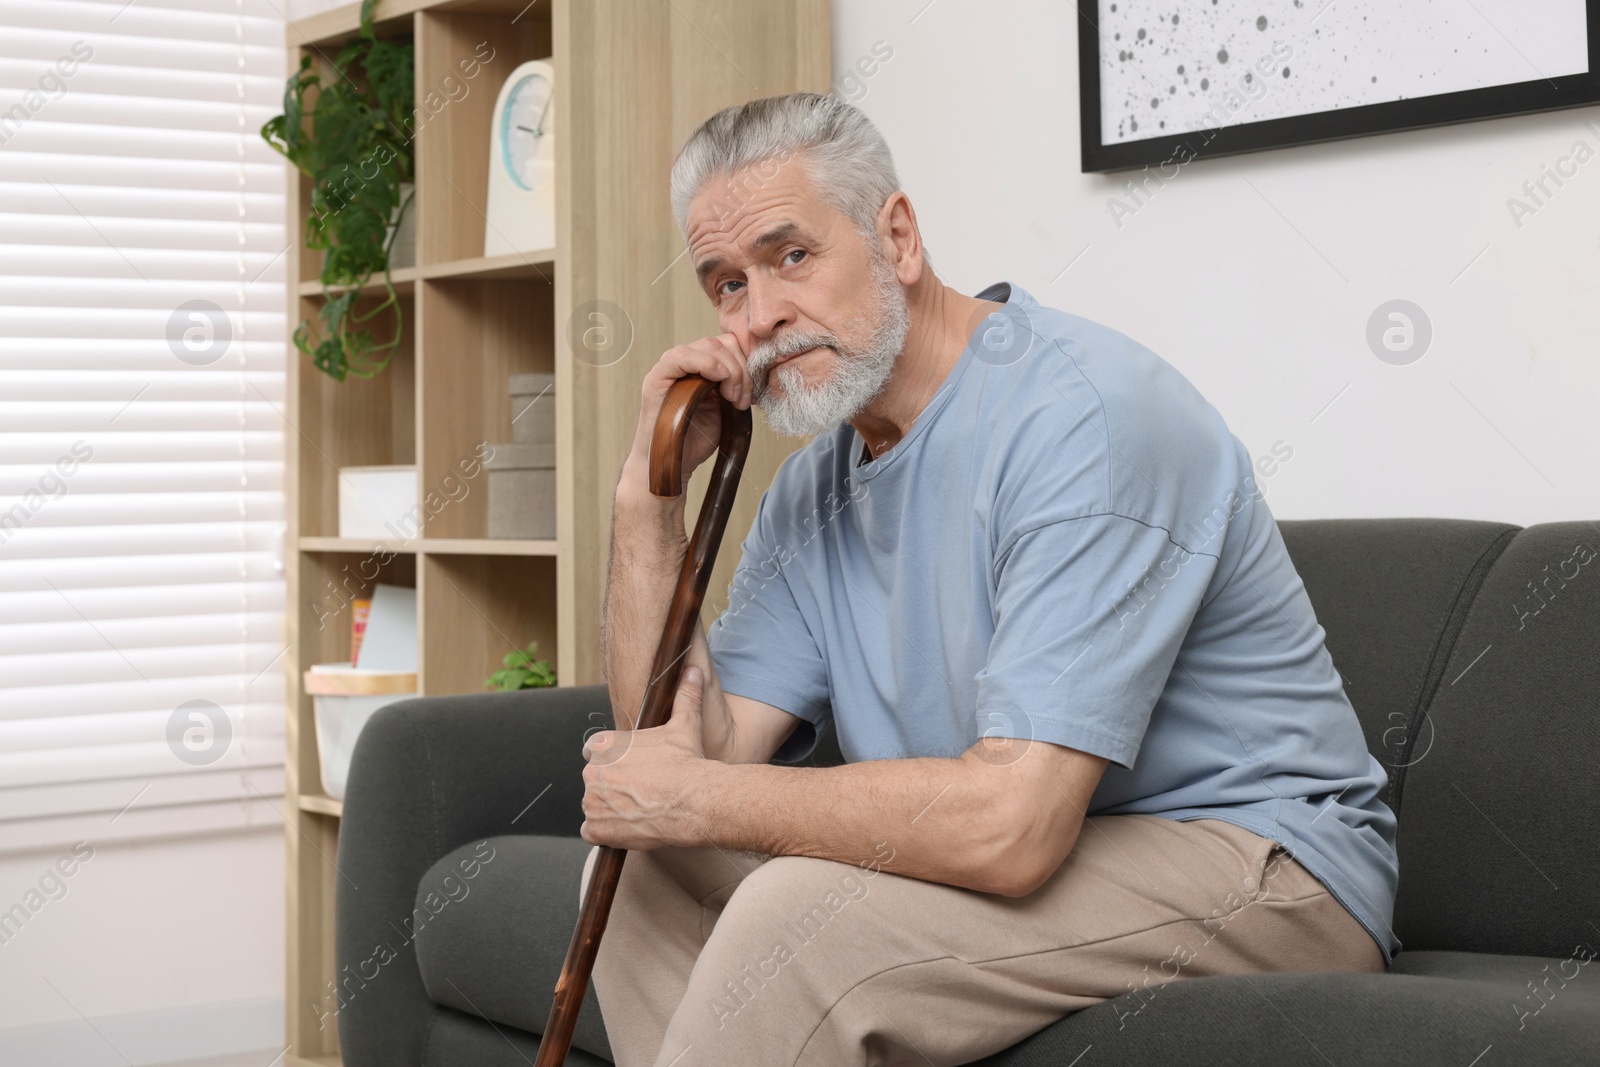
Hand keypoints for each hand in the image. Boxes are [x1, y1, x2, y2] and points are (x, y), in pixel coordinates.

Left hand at [581, 665, 715, 849]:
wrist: (693, 800)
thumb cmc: (687, 761)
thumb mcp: (685, 724)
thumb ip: (684, 697)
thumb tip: (693, 671)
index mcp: (603, 745)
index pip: (595, 753)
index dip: (614, 762)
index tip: (631, 769)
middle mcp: (591, 772)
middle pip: (596, 781)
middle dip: (613, 786)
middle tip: (641, 791)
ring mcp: (591, 802)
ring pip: (595, 806)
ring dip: (610, 810)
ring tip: (639, 810)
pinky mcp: (596, 829)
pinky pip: (591, 832)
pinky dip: (606, 833)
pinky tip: (627, 828)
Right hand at [624, 334, 752, 493]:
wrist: (672, 465)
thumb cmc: (696, 440)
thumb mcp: (726, 409)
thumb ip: (736, 386)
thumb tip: (759, 372)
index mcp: (702, 367)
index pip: (730, 345)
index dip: (747, 363)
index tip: (752, 394)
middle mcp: (686, 362)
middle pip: (723, 343)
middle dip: (741, 369)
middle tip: (742, 399)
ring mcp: (670, 368)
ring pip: (708, 345)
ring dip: (729, 370)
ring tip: (731, 399)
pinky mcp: (657, 378)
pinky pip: (680, 356)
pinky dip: (705, 363)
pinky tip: (717, 381)